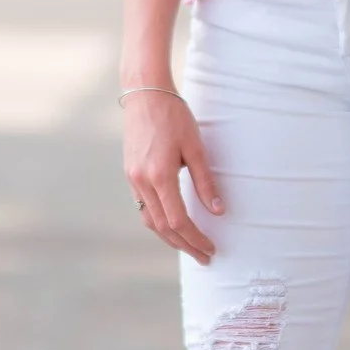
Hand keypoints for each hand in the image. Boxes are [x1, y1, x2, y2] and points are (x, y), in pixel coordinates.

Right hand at [123, 86, 221, 262]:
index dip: (195, 239)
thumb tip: (218, 211)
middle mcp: (141, 181)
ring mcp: (132, 178)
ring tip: (190, 246)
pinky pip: (143, 207)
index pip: (178, 221)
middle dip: (184, 245)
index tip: (211, 249)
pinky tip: (172, 224)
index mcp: (159, 176)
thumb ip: (205, 181)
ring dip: (169, 237)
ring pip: (149, 220)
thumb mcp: (195, 147)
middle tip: (205, 257)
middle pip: (162, 227)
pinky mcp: (130, 173)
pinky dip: (158, 221)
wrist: (145, 93)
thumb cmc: (174, 115)